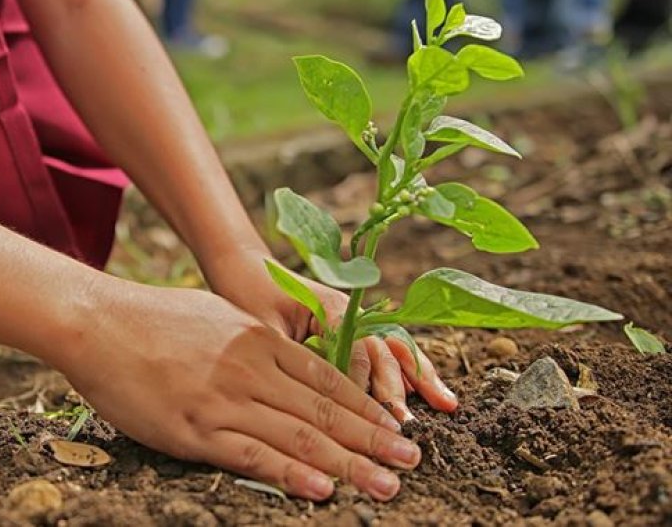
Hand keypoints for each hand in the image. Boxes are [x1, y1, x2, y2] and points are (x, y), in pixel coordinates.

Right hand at [56, 281, 422, 500]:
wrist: (96, 322)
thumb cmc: (152, 318)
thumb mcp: (216, 316)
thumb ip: (255, 341)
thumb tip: (286, 359)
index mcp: (258, 339)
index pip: (327, 380)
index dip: (367, 407)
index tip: (396, 427)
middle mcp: (251, 369)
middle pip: (325, 411)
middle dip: (374, 439)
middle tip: (411, 461)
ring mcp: (224, 400)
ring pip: (299, 437)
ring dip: (349, 464)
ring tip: (386, 484)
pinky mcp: (195, 429)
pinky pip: (252, 455)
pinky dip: (292, 474)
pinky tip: (323, 489)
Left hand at [199, 246, 458, 421]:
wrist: (245, 268)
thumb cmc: (248, 296)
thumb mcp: (263, 328)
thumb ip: (290, 356)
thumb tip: (308, 398)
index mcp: (330, 307)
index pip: (356, 350)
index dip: (362, 384)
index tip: (366, 416)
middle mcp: (351, 311)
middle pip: (383, 350)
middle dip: (397, 387)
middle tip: (406, 423)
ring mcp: (356, 319)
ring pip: (395, 349)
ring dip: (419, 377)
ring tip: (446, 405)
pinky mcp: (354, 329)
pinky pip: (387, 350)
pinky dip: (410, 371)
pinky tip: (432, 393)